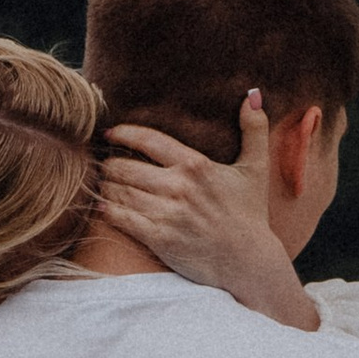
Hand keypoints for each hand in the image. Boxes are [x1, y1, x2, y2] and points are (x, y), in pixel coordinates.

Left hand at [97, 92, 318, 328]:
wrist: (248, 263)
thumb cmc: (249, 214)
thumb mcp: (256, 168)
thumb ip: (254, 129)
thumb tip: (252, 94)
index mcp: (196, 165)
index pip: (148, 140)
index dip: (123, 133)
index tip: (111, 133)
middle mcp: (178, 186)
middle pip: (124, 166)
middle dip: (110, 163)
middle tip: (103, 162)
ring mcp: (166, 213)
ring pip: (119, 190)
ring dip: (105, 185)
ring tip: (102, 182)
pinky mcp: (158, 238)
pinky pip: (120, 218)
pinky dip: (107, 209)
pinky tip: (102, 204)